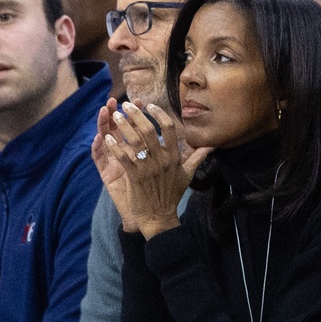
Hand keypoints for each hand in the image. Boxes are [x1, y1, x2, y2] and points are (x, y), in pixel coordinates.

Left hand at [94, 99, 209, 237]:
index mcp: (174, 157)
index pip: (169, 128)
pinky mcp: (135, 177)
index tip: (148, 105)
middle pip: (149, 130)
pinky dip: (114, 146)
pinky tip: (107, 138)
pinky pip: (123, 157)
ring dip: (123, 126)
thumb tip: (212, 146)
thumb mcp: (187, 174)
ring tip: (115, 116)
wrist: (159, 216)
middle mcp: (162, 160)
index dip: (158, 114)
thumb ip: (198, 157)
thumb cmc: (172, 194)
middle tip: (126, 104)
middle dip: (136, 114)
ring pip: (134, 141)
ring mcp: (148, 169)